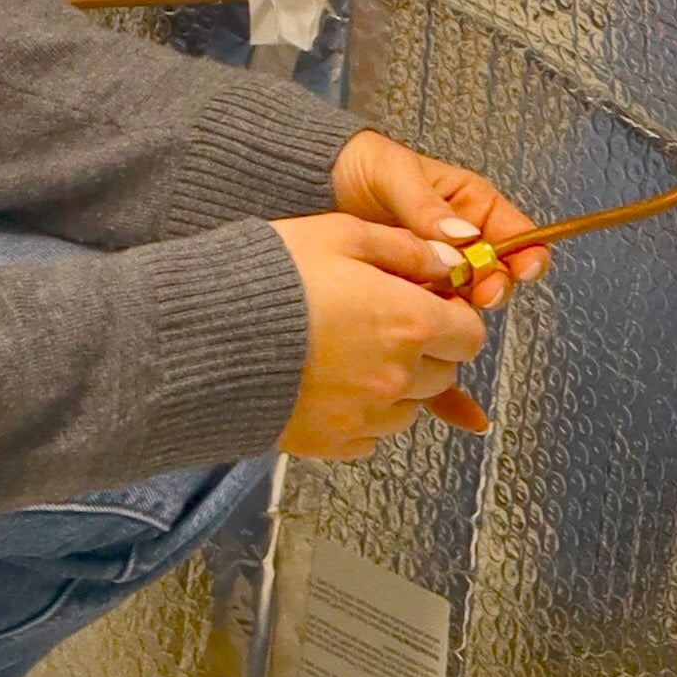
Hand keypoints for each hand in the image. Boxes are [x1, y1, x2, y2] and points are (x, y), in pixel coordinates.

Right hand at [269, 212, 489, 462]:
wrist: (207, 334)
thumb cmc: (272, 276)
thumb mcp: (341, 233)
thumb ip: (405, 248)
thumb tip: (448, 261)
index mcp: (411, 322)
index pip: (469, 334)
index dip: (453, 316)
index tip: (428, 302)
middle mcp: (398, 376)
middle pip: (443, 373)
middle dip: (426, 349)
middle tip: (385, 323)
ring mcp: (367, 416)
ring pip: (409, 407)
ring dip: (397, 384)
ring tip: (353, 354)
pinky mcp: (334, 442)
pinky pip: (370, 435)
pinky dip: (362, 414)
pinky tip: (331, 384)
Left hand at [326, 134, 546, 329]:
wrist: (312, 185)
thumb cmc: (362, 166)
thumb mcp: (394, 174)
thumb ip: (426, 205)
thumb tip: (464, 236)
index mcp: (471, 206)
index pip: (516, 233)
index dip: (527, 252)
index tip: (525, 268)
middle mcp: (461, 242)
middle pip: (497, 273)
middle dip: (495, 285)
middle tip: (481, 293)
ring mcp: (438, 271)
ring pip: (467, 299)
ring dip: (462, 308)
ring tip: (443, 305)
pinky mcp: (412, 293)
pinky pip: (433, 313)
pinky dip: (434, 324)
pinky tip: (423, 325)